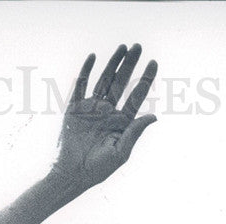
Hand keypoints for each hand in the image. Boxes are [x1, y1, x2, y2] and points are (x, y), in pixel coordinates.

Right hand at [52, 44, 157, 191]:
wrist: (72, 174)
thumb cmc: (98, 168)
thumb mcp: (121, 152)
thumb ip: (135, 132)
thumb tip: (153, 116)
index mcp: (122, 121)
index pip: (136, 95)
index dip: (145, 79)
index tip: (153, 63)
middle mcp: (108, 111)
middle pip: (121, 82)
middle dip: (130, 65)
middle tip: (138, 47)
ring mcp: (91, 108)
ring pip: (104, 80)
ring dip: (113, 63)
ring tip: (123, 47)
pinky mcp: (75, 108)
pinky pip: (81, 85)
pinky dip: (86, 71)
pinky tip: (94, 57)